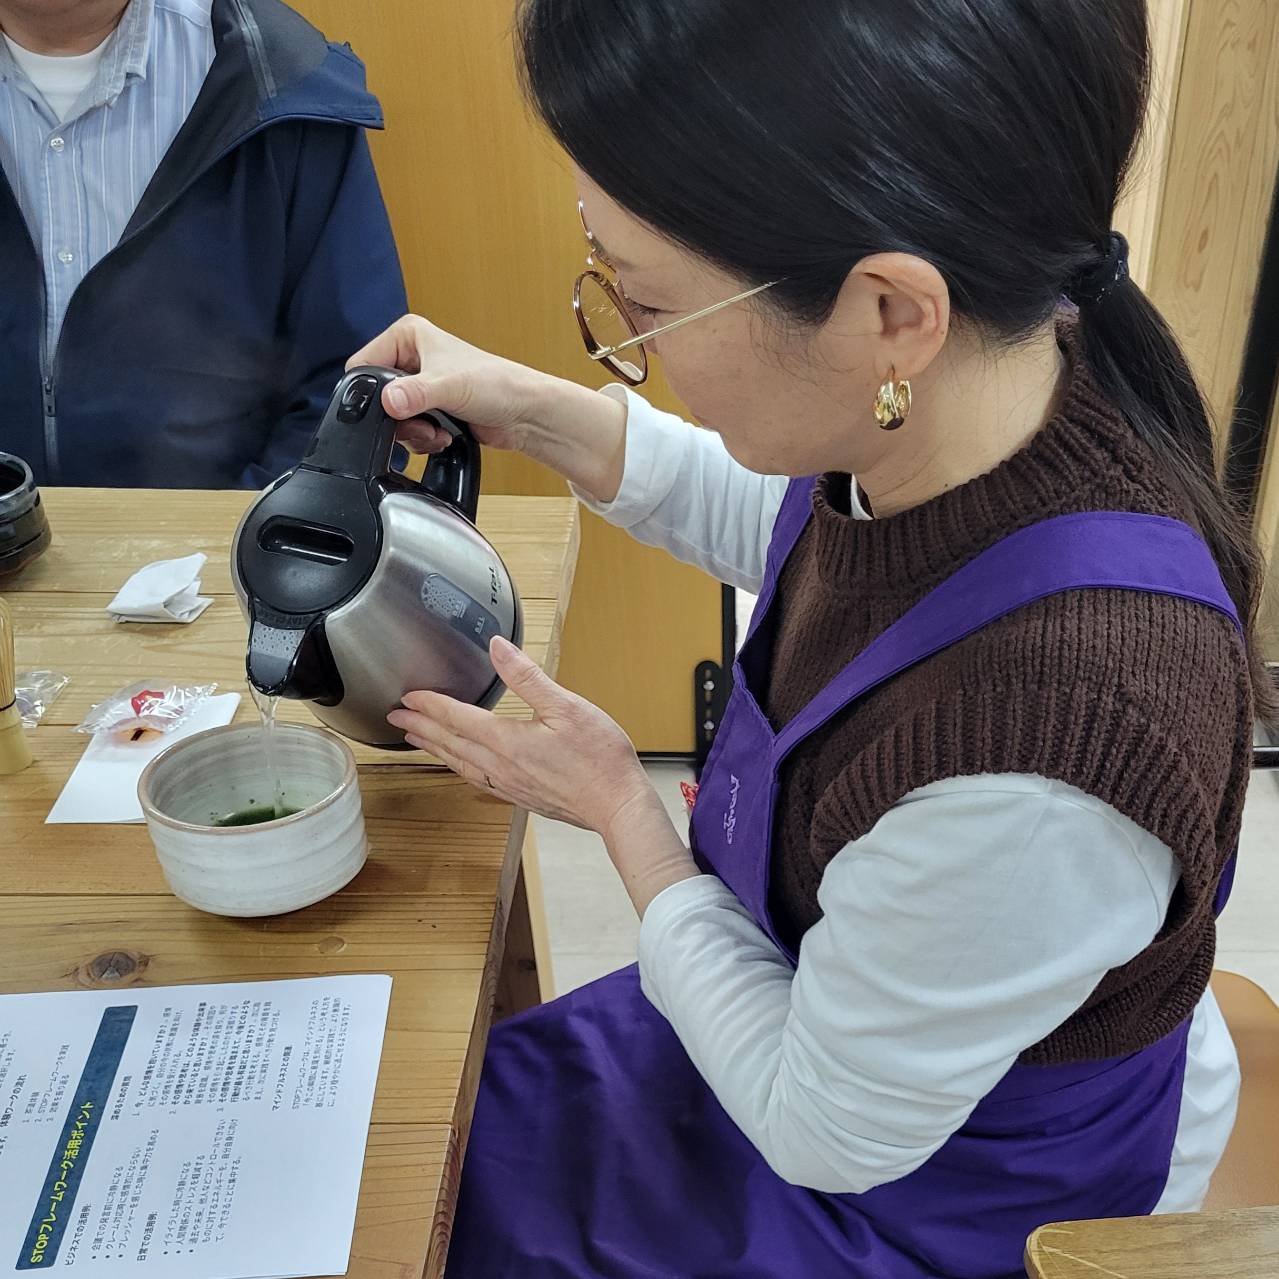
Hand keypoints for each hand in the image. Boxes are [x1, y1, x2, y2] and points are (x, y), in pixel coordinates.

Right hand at [346, 315, 628, 502]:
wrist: (524, 413)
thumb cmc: (497, 385)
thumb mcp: (450, 386)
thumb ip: (415, 394)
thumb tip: (389, 401)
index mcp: (407, 336)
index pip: (364, 364)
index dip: (370, 391)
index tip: (390, 410)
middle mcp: (410, 356)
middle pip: (376, 395)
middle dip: (396, 418)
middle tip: (418, 425)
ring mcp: (419, 384)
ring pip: (390, 417)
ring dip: (411, 432)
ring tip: (435, 431)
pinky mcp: (429, 408)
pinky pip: (408, 429)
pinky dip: (421, 439)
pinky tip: (442, 436)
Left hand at [388, 636, 699, 913]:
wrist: (617, 805)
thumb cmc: (599, 758)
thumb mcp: (566, 706)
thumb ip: (527, 677)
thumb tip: (497, 648)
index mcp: (506, 741)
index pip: (456, 718)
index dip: (430, 704)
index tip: (408, 696)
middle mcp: (500, 766)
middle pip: (450, 744)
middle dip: (421, 727)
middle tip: (396, 718)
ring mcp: (509, 785)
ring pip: (460, 764)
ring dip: (435, 749)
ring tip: (417, 740)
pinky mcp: (521, 796)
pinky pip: (477, 780)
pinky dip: (459, 768)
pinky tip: (463, 767)